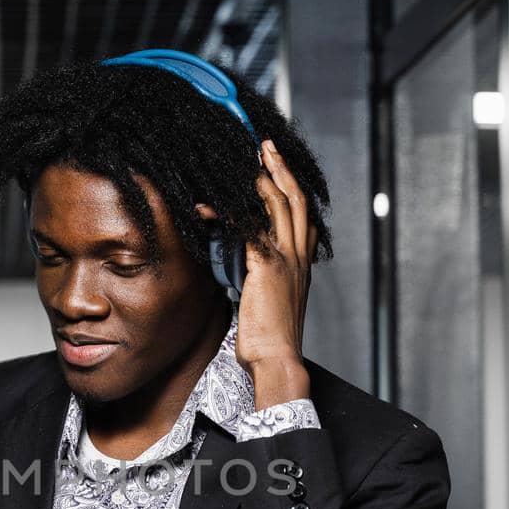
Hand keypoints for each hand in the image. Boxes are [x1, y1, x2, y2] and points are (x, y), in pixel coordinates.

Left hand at [237, 138, 314, 406]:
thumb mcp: (266, 300)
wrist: (276, 360)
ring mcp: (285, 260)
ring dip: (261, 178)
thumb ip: (259, 277)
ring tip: (247, 159)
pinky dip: (225, 214)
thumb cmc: (268, 338)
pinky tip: (206, 206)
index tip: (277, 169)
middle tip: (265, 148)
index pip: (301, 215)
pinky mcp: (266, 267)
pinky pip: (247, 228)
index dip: (291, 188)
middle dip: (280, 170)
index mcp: (300, 264)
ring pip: (278, 205)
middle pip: (295, 200)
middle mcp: (297, 257)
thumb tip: (242, 265)